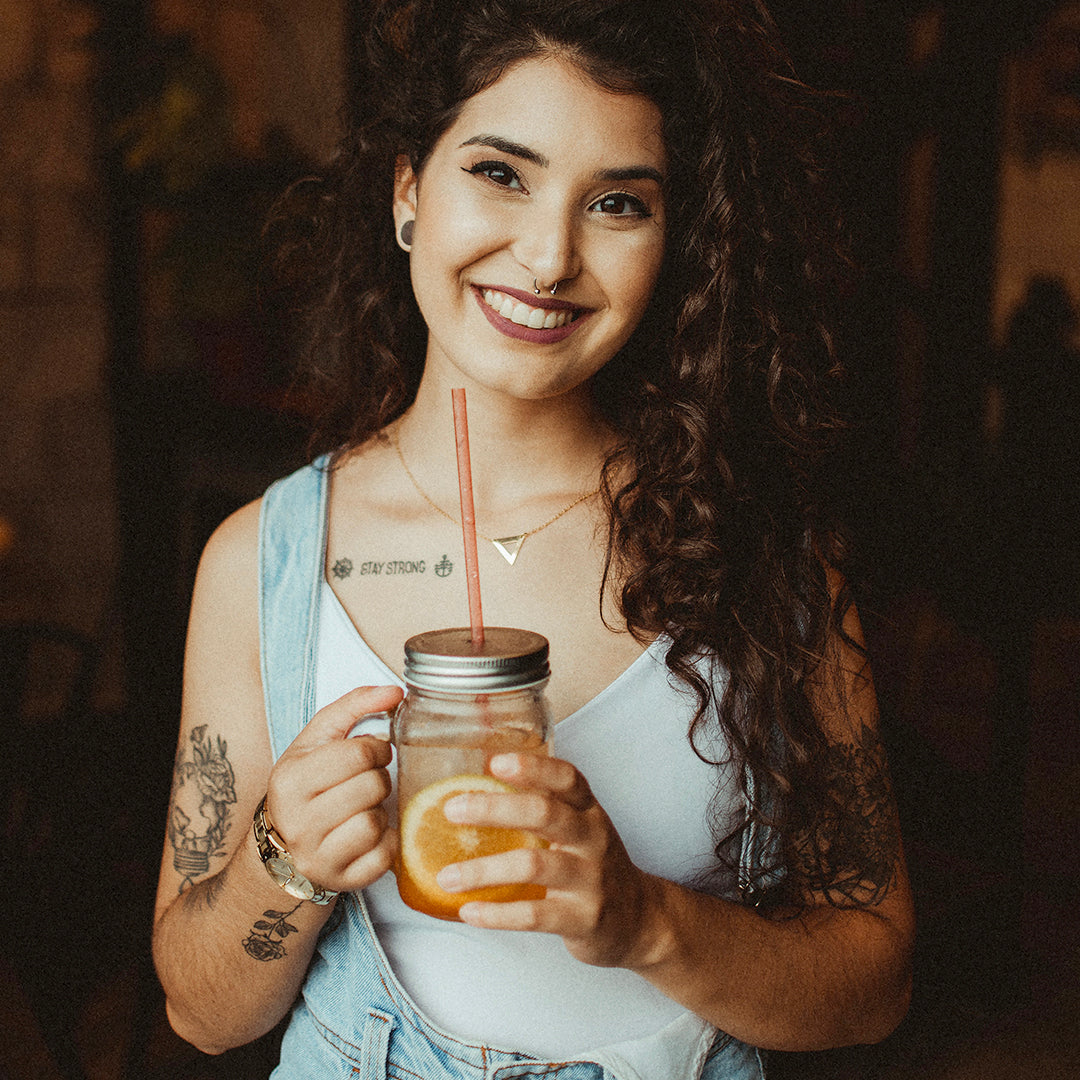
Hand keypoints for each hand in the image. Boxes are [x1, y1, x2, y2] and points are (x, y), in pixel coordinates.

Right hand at [265, 685, 403, 892]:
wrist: (283, 847)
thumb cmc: (308, 784)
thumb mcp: (318, 740)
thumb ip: (353, 705)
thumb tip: (396, 690)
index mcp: (290, 781)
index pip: (355, 755)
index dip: (377, 748)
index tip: (377, 750)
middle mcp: (298, 823)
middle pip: (370, 787)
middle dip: (380, 778)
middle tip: (372, 778)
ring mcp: (317, 857)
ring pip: (375, 822)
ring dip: (381, 809)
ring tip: (367, 805)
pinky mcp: (341, 882)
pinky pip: (384, 855)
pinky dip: (387, 840)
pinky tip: (372, 831)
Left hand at [436, 753, 658, 968]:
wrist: (640, 919)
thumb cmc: (594, 865)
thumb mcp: (580, 828)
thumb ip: (543, 808)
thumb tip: (474, 791)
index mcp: (589, 811)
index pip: (567, 778)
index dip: (533, 767)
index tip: (495, 762)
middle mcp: (593, 839)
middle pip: (545, 813)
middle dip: (494, 809)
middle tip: (452, 810)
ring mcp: (590, 880)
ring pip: (533, 865)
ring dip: (483, 870)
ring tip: (445, 877)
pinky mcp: (584, 919)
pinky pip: (534, 915)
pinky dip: (497, 914)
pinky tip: (469, 911)